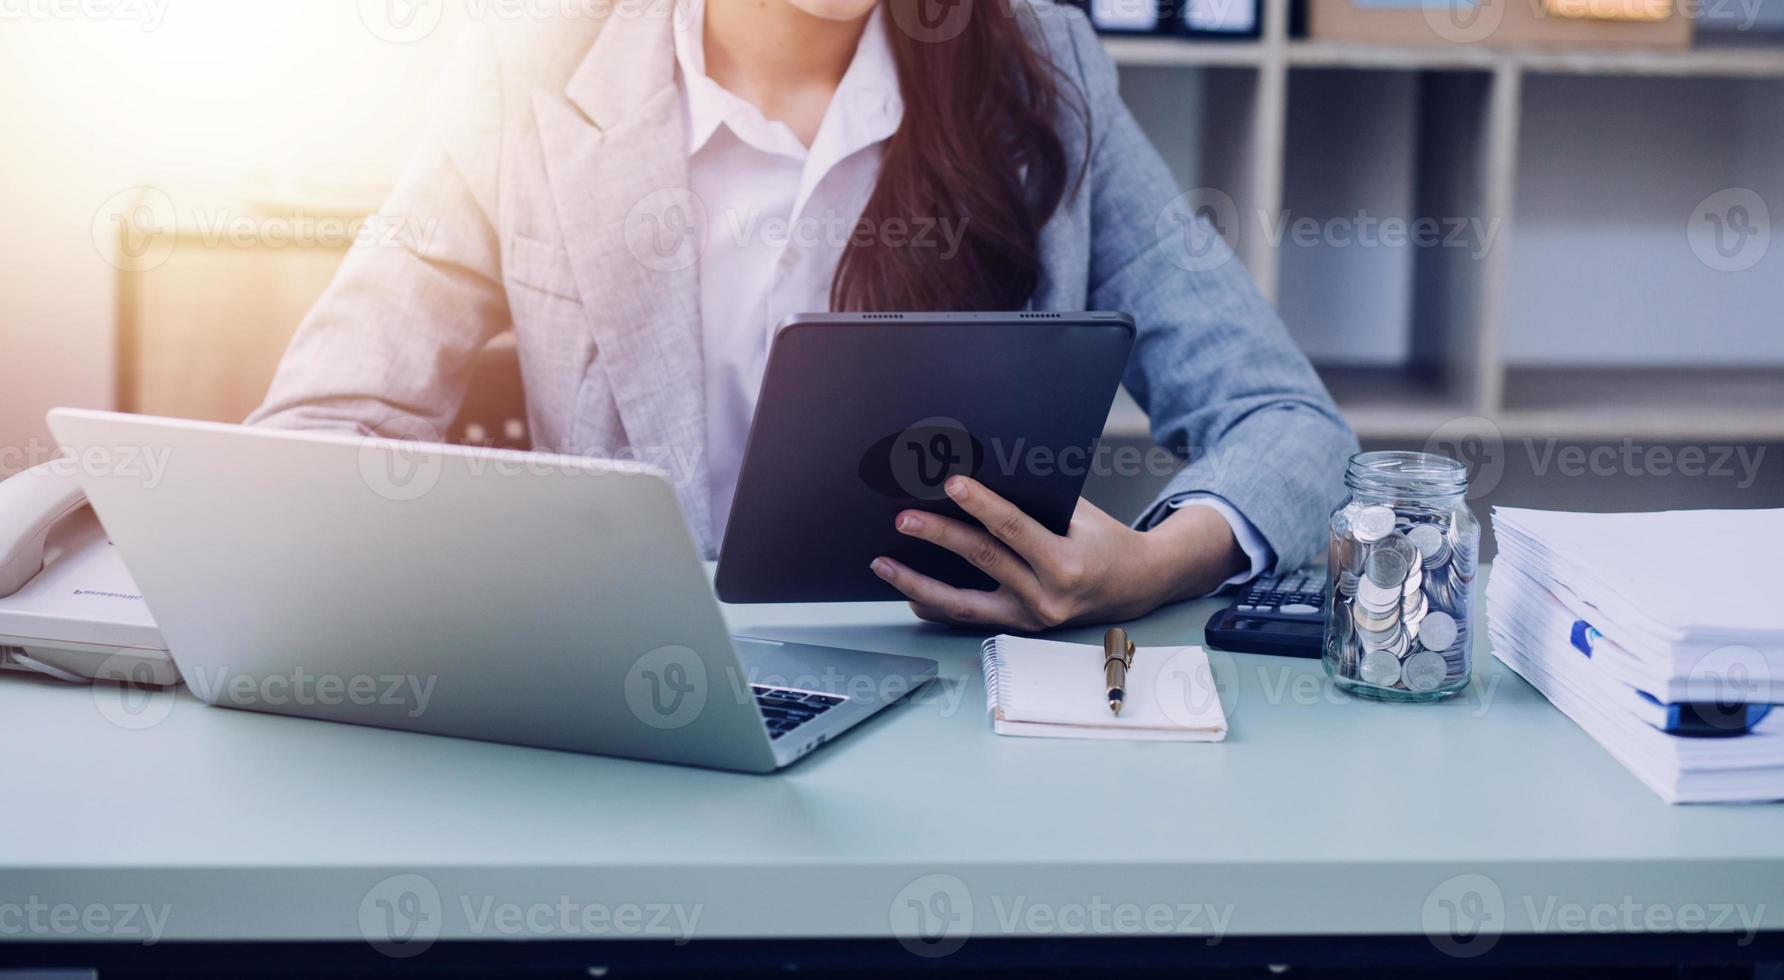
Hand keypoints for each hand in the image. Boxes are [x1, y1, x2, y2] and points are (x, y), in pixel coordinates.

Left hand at [871, 476, 1247, 631]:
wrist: (1136, 586)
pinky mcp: (1019, 628)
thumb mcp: (1079, 514)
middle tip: (903, 519)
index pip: (1013, 530)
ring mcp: (1030, 619)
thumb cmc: (1104, 540)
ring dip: (918, 584)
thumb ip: (1034, 502)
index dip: (980, 505)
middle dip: (938, 537)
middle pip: (982, 561)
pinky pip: (969, 618)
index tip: (950, 484)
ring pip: (963, 603)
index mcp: (1066, 565)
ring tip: (884, 564)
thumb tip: (976, 480)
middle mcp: (1047, 598)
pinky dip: (936, 605)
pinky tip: (908, 591)